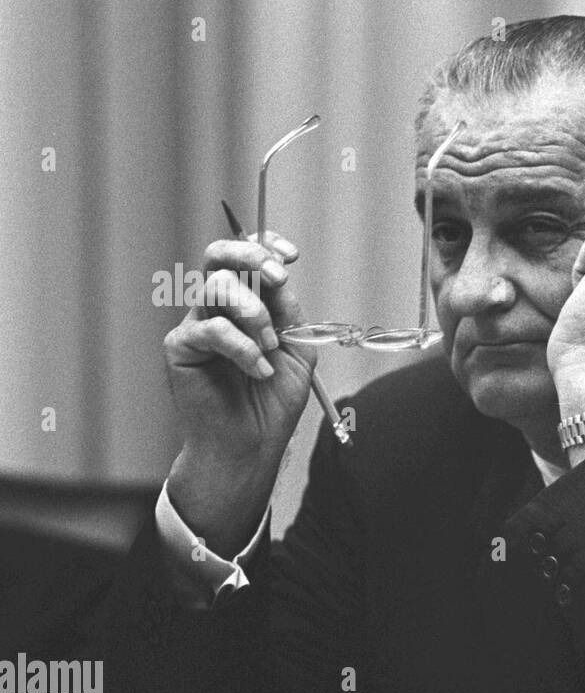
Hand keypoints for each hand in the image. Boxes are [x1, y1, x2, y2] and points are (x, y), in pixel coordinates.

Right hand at [162, 230, 312, 553]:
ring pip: (217, 288)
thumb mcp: (295, 350)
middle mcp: (218, 310)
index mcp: (247, 305)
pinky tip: (257, 371)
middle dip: (252, 258)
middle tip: (278, 278)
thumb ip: (289, 313)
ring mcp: (197, 325)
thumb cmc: (271, 402)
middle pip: (219, 259)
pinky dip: (243, 348)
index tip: (291, 255)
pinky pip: (211, 329)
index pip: (246, 261)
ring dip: (255, 314)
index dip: (265, 247)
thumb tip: (279, 281)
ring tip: (269, 348)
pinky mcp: (181, 347)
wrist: (250, 444)